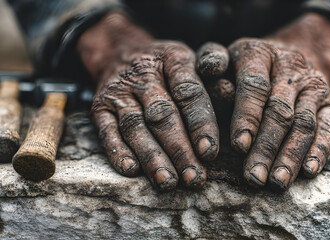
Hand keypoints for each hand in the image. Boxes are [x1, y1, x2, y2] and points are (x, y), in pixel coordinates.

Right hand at [77, 13, 218, 190]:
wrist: (119, 53)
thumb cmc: (166, 66)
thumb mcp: (190, 56)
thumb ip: (213, 68)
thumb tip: (231, 88)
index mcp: (172, 58)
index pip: (188, 92)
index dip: (200, 123)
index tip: (210, 153)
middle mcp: (143, 73)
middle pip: (162, 114)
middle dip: (179, 149)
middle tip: (193, 177)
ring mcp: (118, 91)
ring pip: (135, 126)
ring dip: (152, 156)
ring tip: (168, 181)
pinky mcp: (98, 106)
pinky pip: (106, 131)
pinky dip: (117, 151)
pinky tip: (131, 170)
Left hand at [197, 13, 329, 189]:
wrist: (289, 55)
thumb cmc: (246, 65)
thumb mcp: (226, 57)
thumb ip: (211, 64)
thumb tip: (211, 76)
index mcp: (260, 53)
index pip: (255, 85)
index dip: (247, 116)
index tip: (239, 146)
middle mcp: (291, 67)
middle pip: (280, 110)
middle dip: (266, 146)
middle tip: (253, 176)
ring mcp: (314, 86)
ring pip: (304, 123)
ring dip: (291, 155)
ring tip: (277, 182)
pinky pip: (328, 128)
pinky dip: (319, 151)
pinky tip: (308, 172)